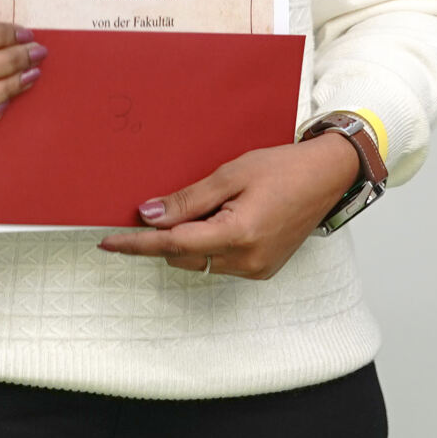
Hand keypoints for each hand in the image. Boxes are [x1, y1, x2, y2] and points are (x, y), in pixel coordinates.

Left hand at [96, 135, 360, 280]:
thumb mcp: (232, 173)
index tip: (108, 242)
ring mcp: (256, 269)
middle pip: (184, 256)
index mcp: (238, 234)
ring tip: (218, 205)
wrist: (329, 176)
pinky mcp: (263, 270)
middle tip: (179, 202)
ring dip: (193, 240)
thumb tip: (150, 216)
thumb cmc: (285, 167)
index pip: (172, 245)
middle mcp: (247, 260)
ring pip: (201, 262)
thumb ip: (188, 199)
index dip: (137, 243)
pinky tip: (229, 218)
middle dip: (171, 234)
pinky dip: (213, 244)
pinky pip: (222, 262)